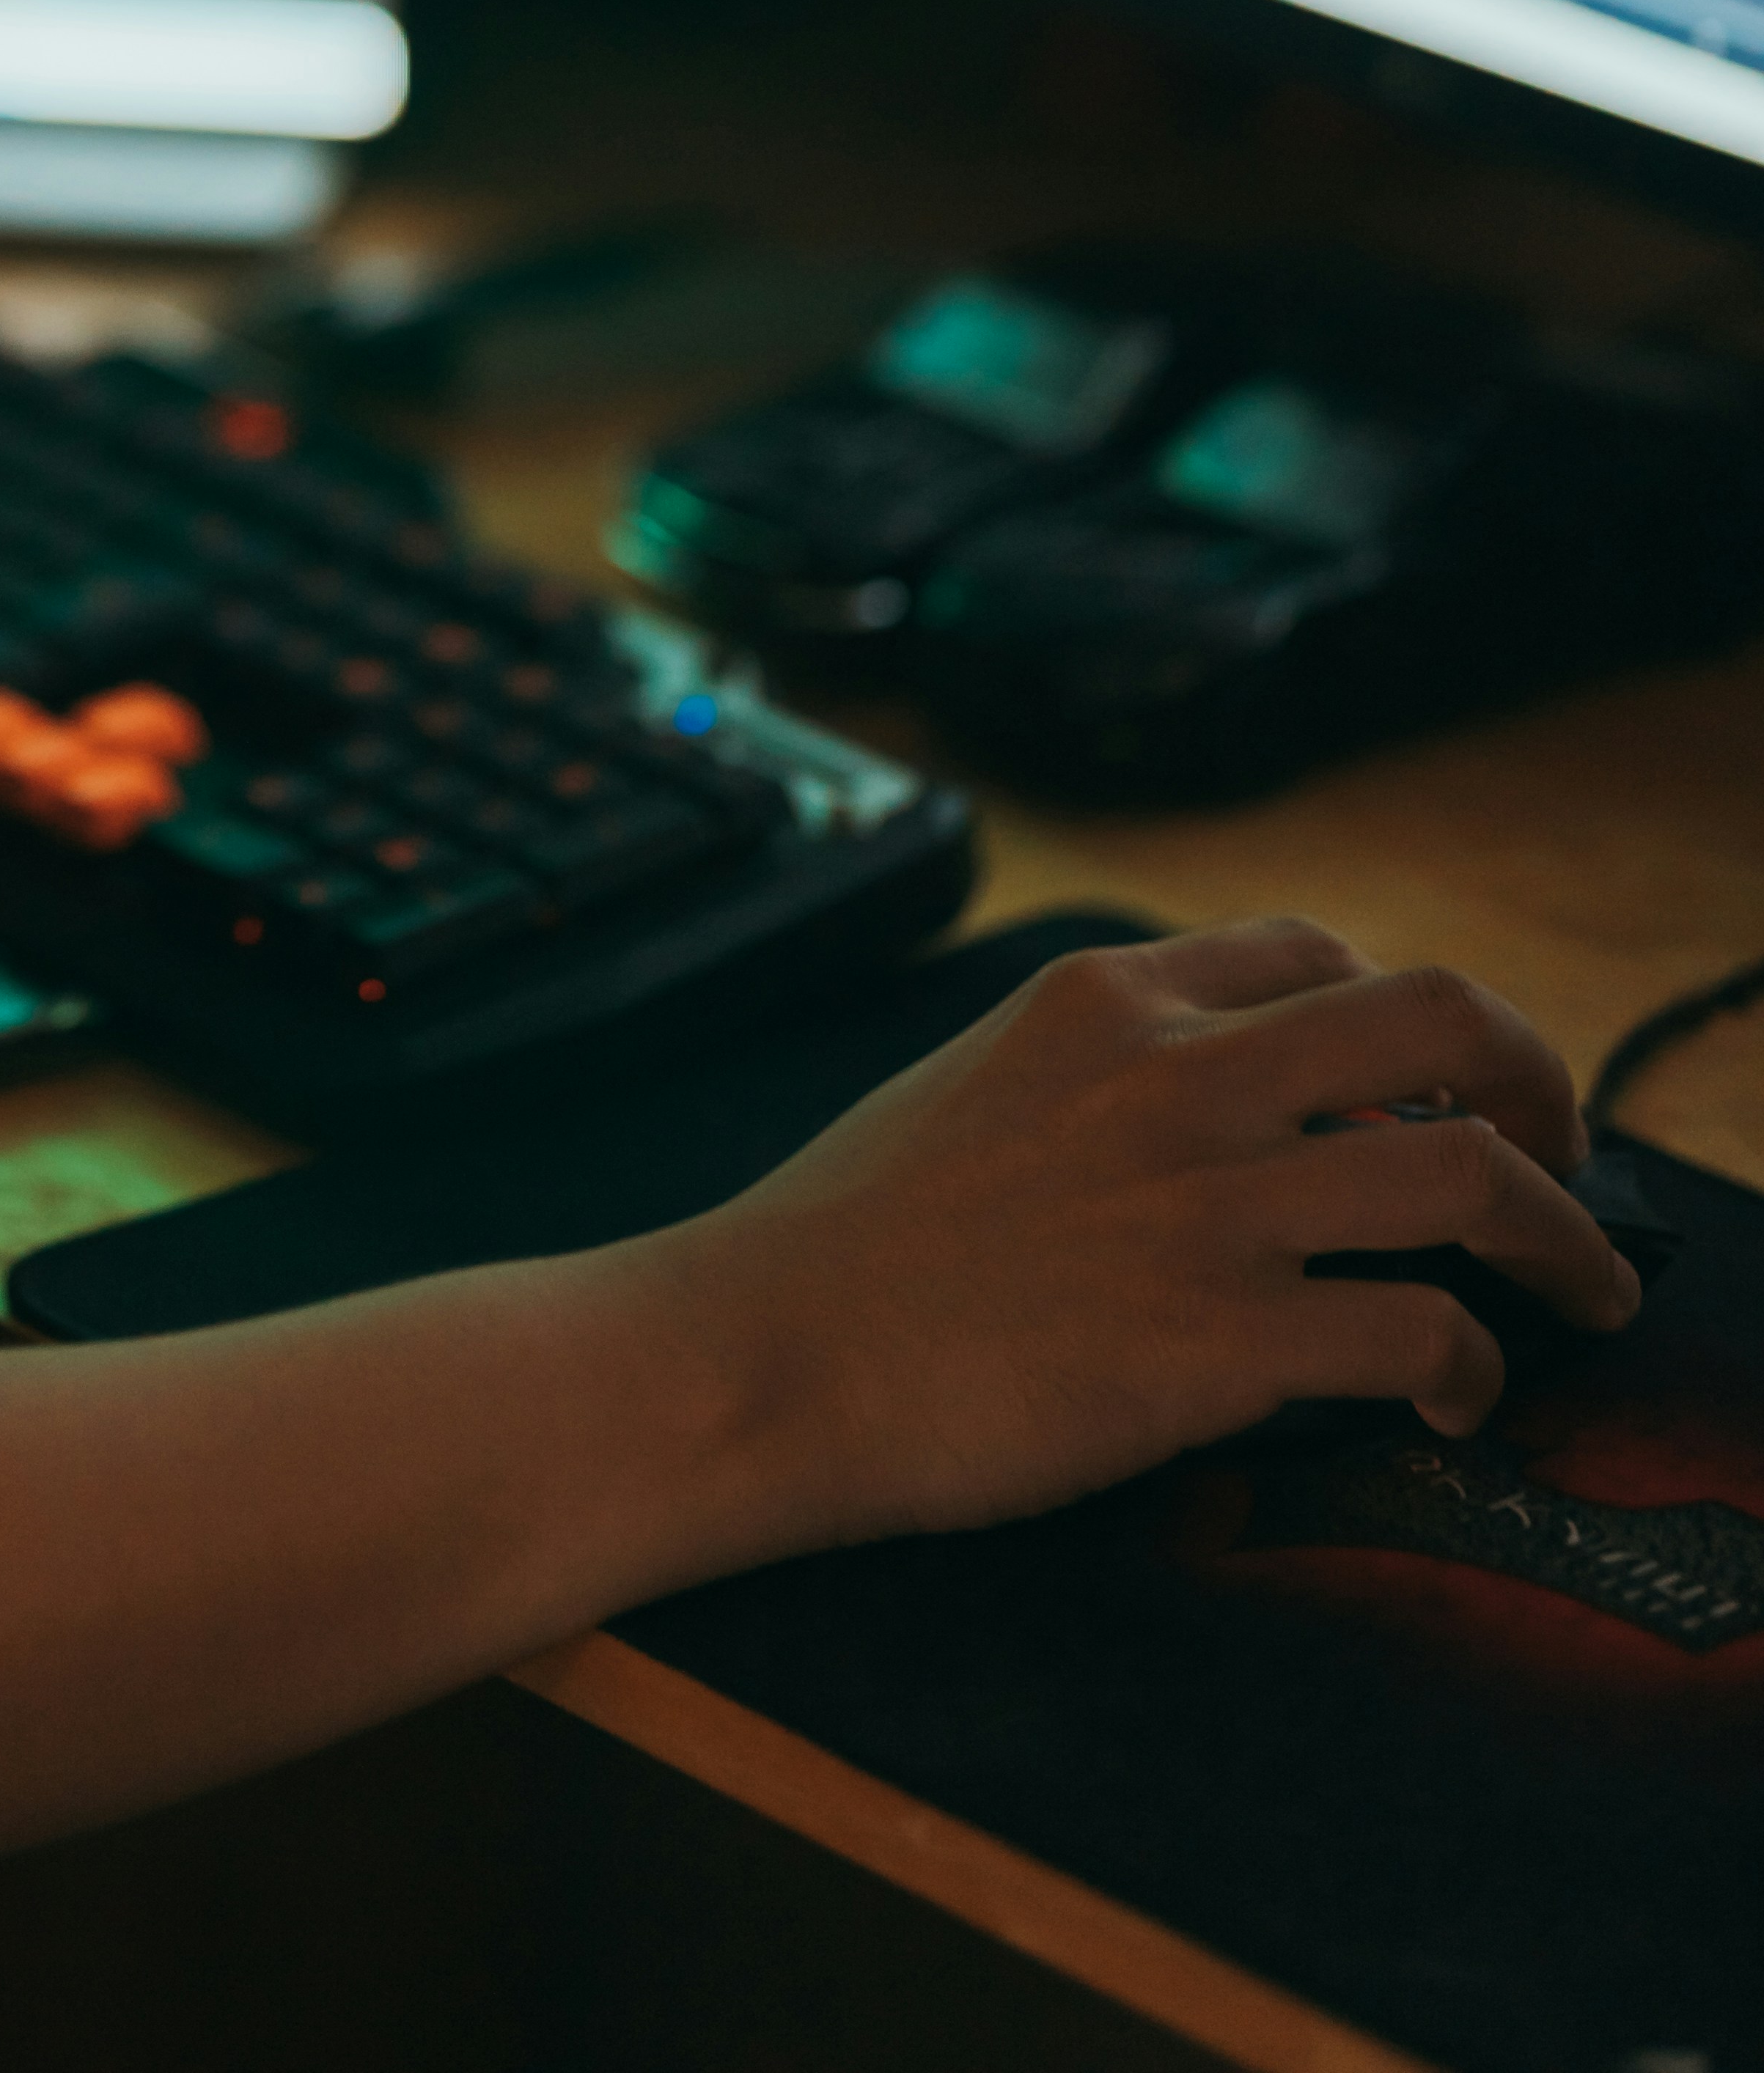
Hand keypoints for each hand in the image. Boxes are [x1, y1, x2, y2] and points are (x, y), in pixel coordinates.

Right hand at [656, 920, 1637, 1555]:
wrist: (766, 1352)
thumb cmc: (846, 1242)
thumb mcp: (975, 1084)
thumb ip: (1102, 1078)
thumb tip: (1221, 1126)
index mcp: (1106, 998)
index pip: (1317, 953)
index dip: (1405, 1018)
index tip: (1437, 1081)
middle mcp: (1175, 1076)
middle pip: (1438, 1018)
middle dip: (1538, 1084)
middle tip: (1563, 1154)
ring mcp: (1206, 1206)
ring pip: (1470, 1177)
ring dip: (1564, 1240)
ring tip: (1588, 1293)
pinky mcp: (1220, 1342)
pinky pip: (1422, 1335)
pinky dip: (1474, 1371)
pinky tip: (1453, 1401)